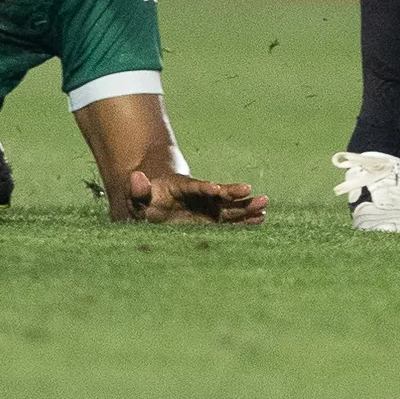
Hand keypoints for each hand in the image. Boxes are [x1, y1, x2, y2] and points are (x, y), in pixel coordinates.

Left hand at [125, 168, 266, 225]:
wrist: (154, 200)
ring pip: (228, 207)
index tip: (216, 189)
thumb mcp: (136, 195)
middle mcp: (198, 197)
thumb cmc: (144, 199)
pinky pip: (229, 221)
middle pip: (217, 195)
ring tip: (264, 205)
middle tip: (250, 191)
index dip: (205, 188)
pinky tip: (260, 219)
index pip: (194, 187)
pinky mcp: (212, 219)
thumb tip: (135, 178)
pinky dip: (244, 220)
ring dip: (245, 206)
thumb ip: (136, 189)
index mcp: (180, 188)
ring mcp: (207, 207)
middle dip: (233, 194)